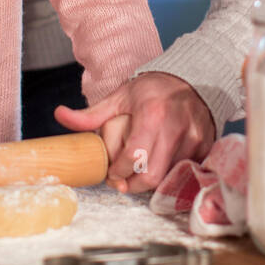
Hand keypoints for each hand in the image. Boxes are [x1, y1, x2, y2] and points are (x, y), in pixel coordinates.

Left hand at [54, 72, 215, 191]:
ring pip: (169, 177)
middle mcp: (176, 128)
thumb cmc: (153, 90)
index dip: (118, 172)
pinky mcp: (206, 146)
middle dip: (133, 185)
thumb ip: (91, 114)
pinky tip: (160, 166)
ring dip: (151, 181)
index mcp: (152, 114)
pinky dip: (170, 175)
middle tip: (123, 181)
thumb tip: (59, 114)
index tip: (111, 172)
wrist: (193, 79)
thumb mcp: (120, 97)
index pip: (133, 158)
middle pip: (152, 176)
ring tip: (140, 172)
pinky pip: (185, 172)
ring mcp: (194, 139)